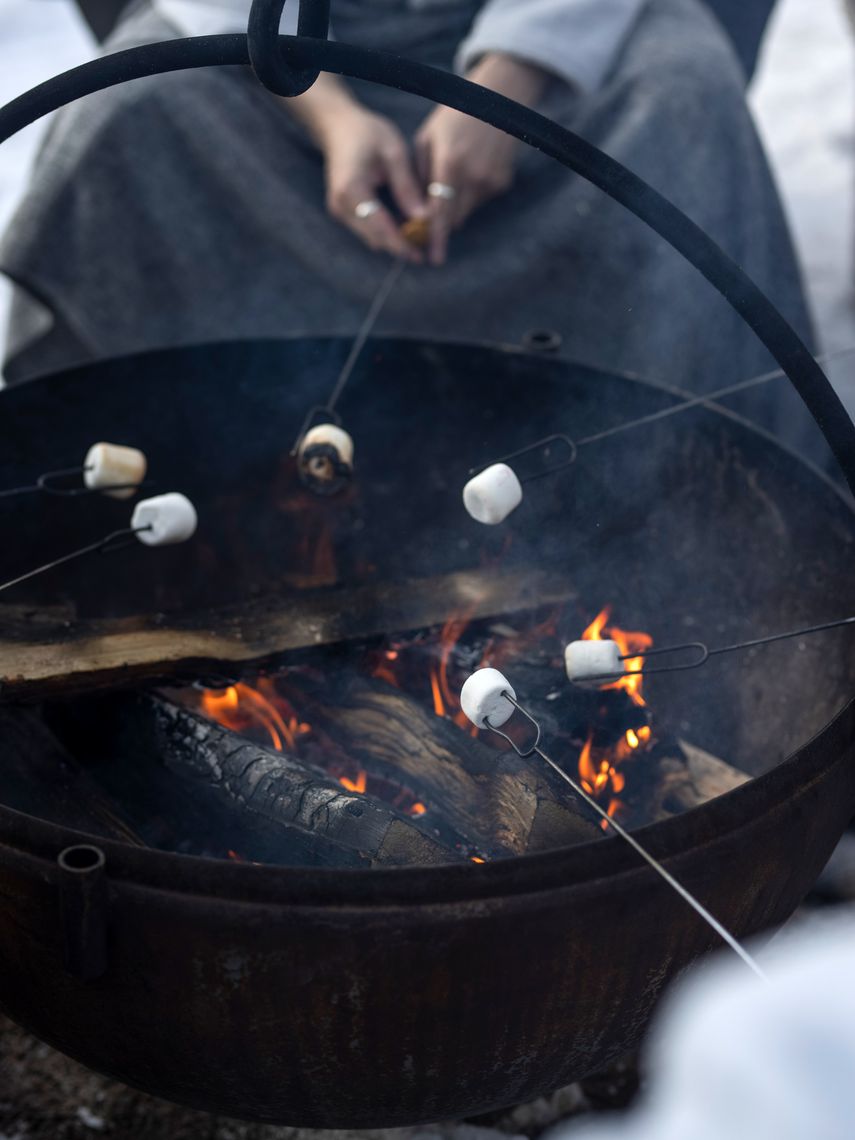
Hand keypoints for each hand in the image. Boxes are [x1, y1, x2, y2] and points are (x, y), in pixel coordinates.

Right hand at [287, 77, 425, 260]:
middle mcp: (340, 206)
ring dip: (393, 241)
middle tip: (425, 249)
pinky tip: (403, 228)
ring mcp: (339, 211)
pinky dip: (385, 232)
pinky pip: (366, 230)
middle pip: (374, 238)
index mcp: (352, 190)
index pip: (379, 227)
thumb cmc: (368, 134)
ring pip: (370, 238)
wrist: (339, 128)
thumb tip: (424, 218)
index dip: (400, 244)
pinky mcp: (342, 212)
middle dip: (399, 246)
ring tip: (418, 239)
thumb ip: (407, 187)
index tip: (420, 255)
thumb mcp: (394, 153)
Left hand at [414, 54, 546, 264]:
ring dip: (457, 204)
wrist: (498, 98)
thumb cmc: (454, 116)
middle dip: (443, 220)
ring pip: (467, 210)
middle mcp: (473, 176)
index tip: (433, 257)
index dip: (436, 236)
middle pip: (455, 217)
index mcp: (450, 163)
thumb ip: (419, 175)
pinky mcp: (503, 182)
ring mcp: (491, 181)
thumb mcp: (427, 138)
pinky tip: (473, 168)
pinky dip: (472, 193)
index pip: (440, 211)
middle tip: (432, 215)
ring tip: (455, 173)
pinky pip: (481, 200)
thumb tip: (415, 210)